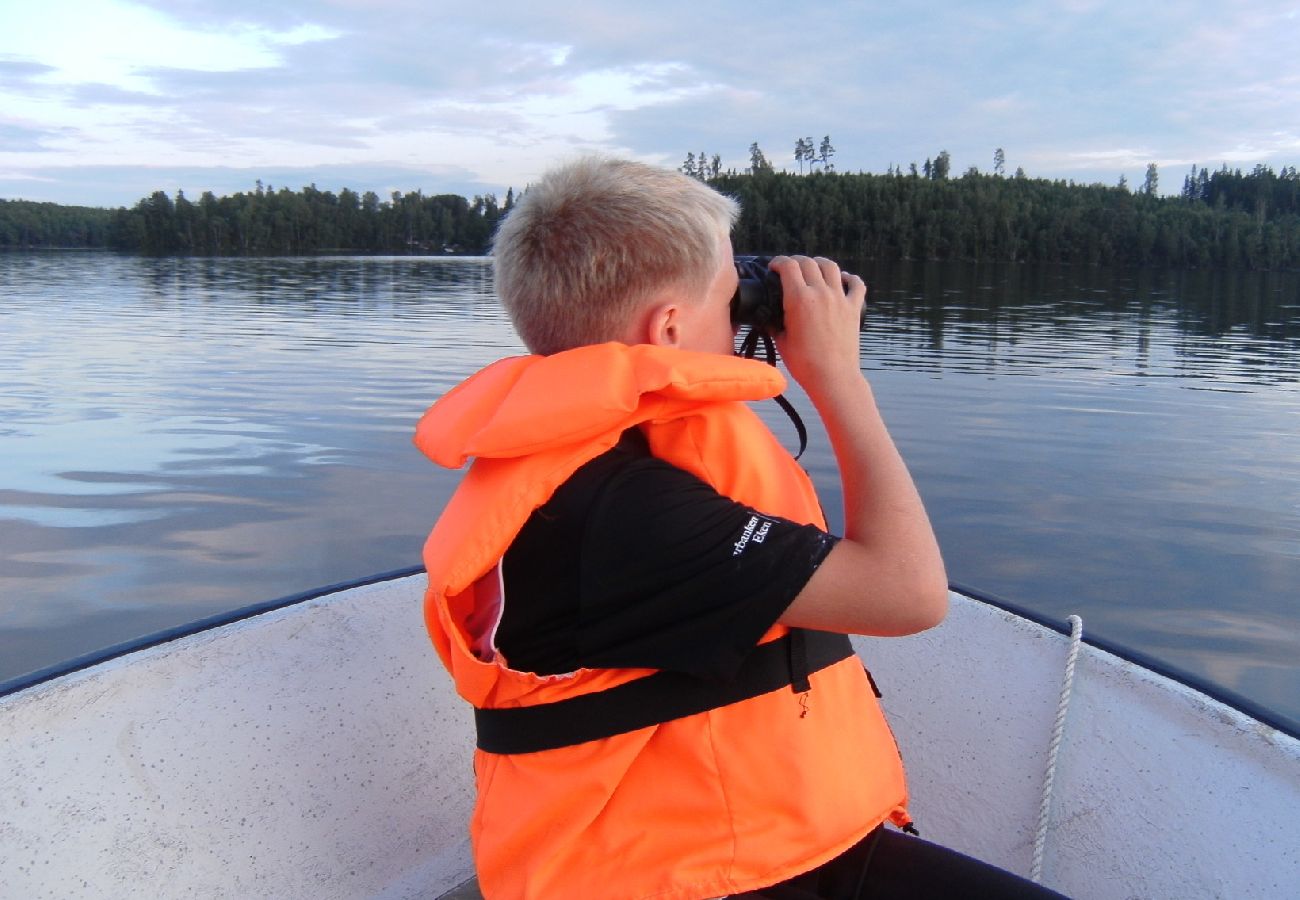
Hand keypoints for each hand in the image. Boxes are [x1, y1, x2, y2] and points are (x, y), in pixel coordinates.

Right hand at [767, 255, 866, 395]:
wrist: (832, 377)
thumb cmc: (804, 364)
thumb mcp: (781, 341)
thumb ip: (774, 324)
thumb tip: (768, 318)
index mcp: (798, 299)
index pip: (788, 266)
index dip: (778, 262)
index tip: (774, 267)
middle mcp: (820, 293)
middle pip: (808, 263)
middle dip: (796, 261)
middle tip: (790, 269)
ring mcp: (839, 298)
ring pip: (831, 267)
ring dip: (820, 264)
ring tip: (814, 268)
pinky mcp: (853, 308)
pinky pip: (856, 284)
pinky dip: (849, 278)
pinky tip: (844, 279)